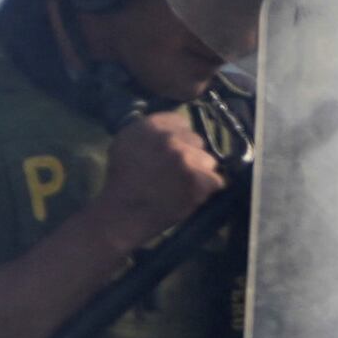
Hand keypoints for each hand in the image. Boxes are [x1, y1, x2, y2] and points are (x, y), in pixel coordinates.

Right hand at [83, 107, 225, 260]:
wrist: (122, 214)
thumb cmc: (122, 182)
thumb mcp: (124, 144)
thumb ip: (148, 131)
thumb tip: (171, 127)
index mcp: (151, 126)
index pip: (181, 122)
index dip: (178, 139)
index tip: (170, 153)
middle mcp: (169, 138)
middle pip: (197, 141)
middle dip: (190, 155)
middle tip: (173, 173)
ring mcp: (186, 158)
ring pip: (209, 161)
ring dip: (199, 173)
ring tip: (179, 187)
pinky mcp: (199, 180)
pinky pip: (216, 182)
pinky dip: (206, 191)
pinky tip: (188, 197)